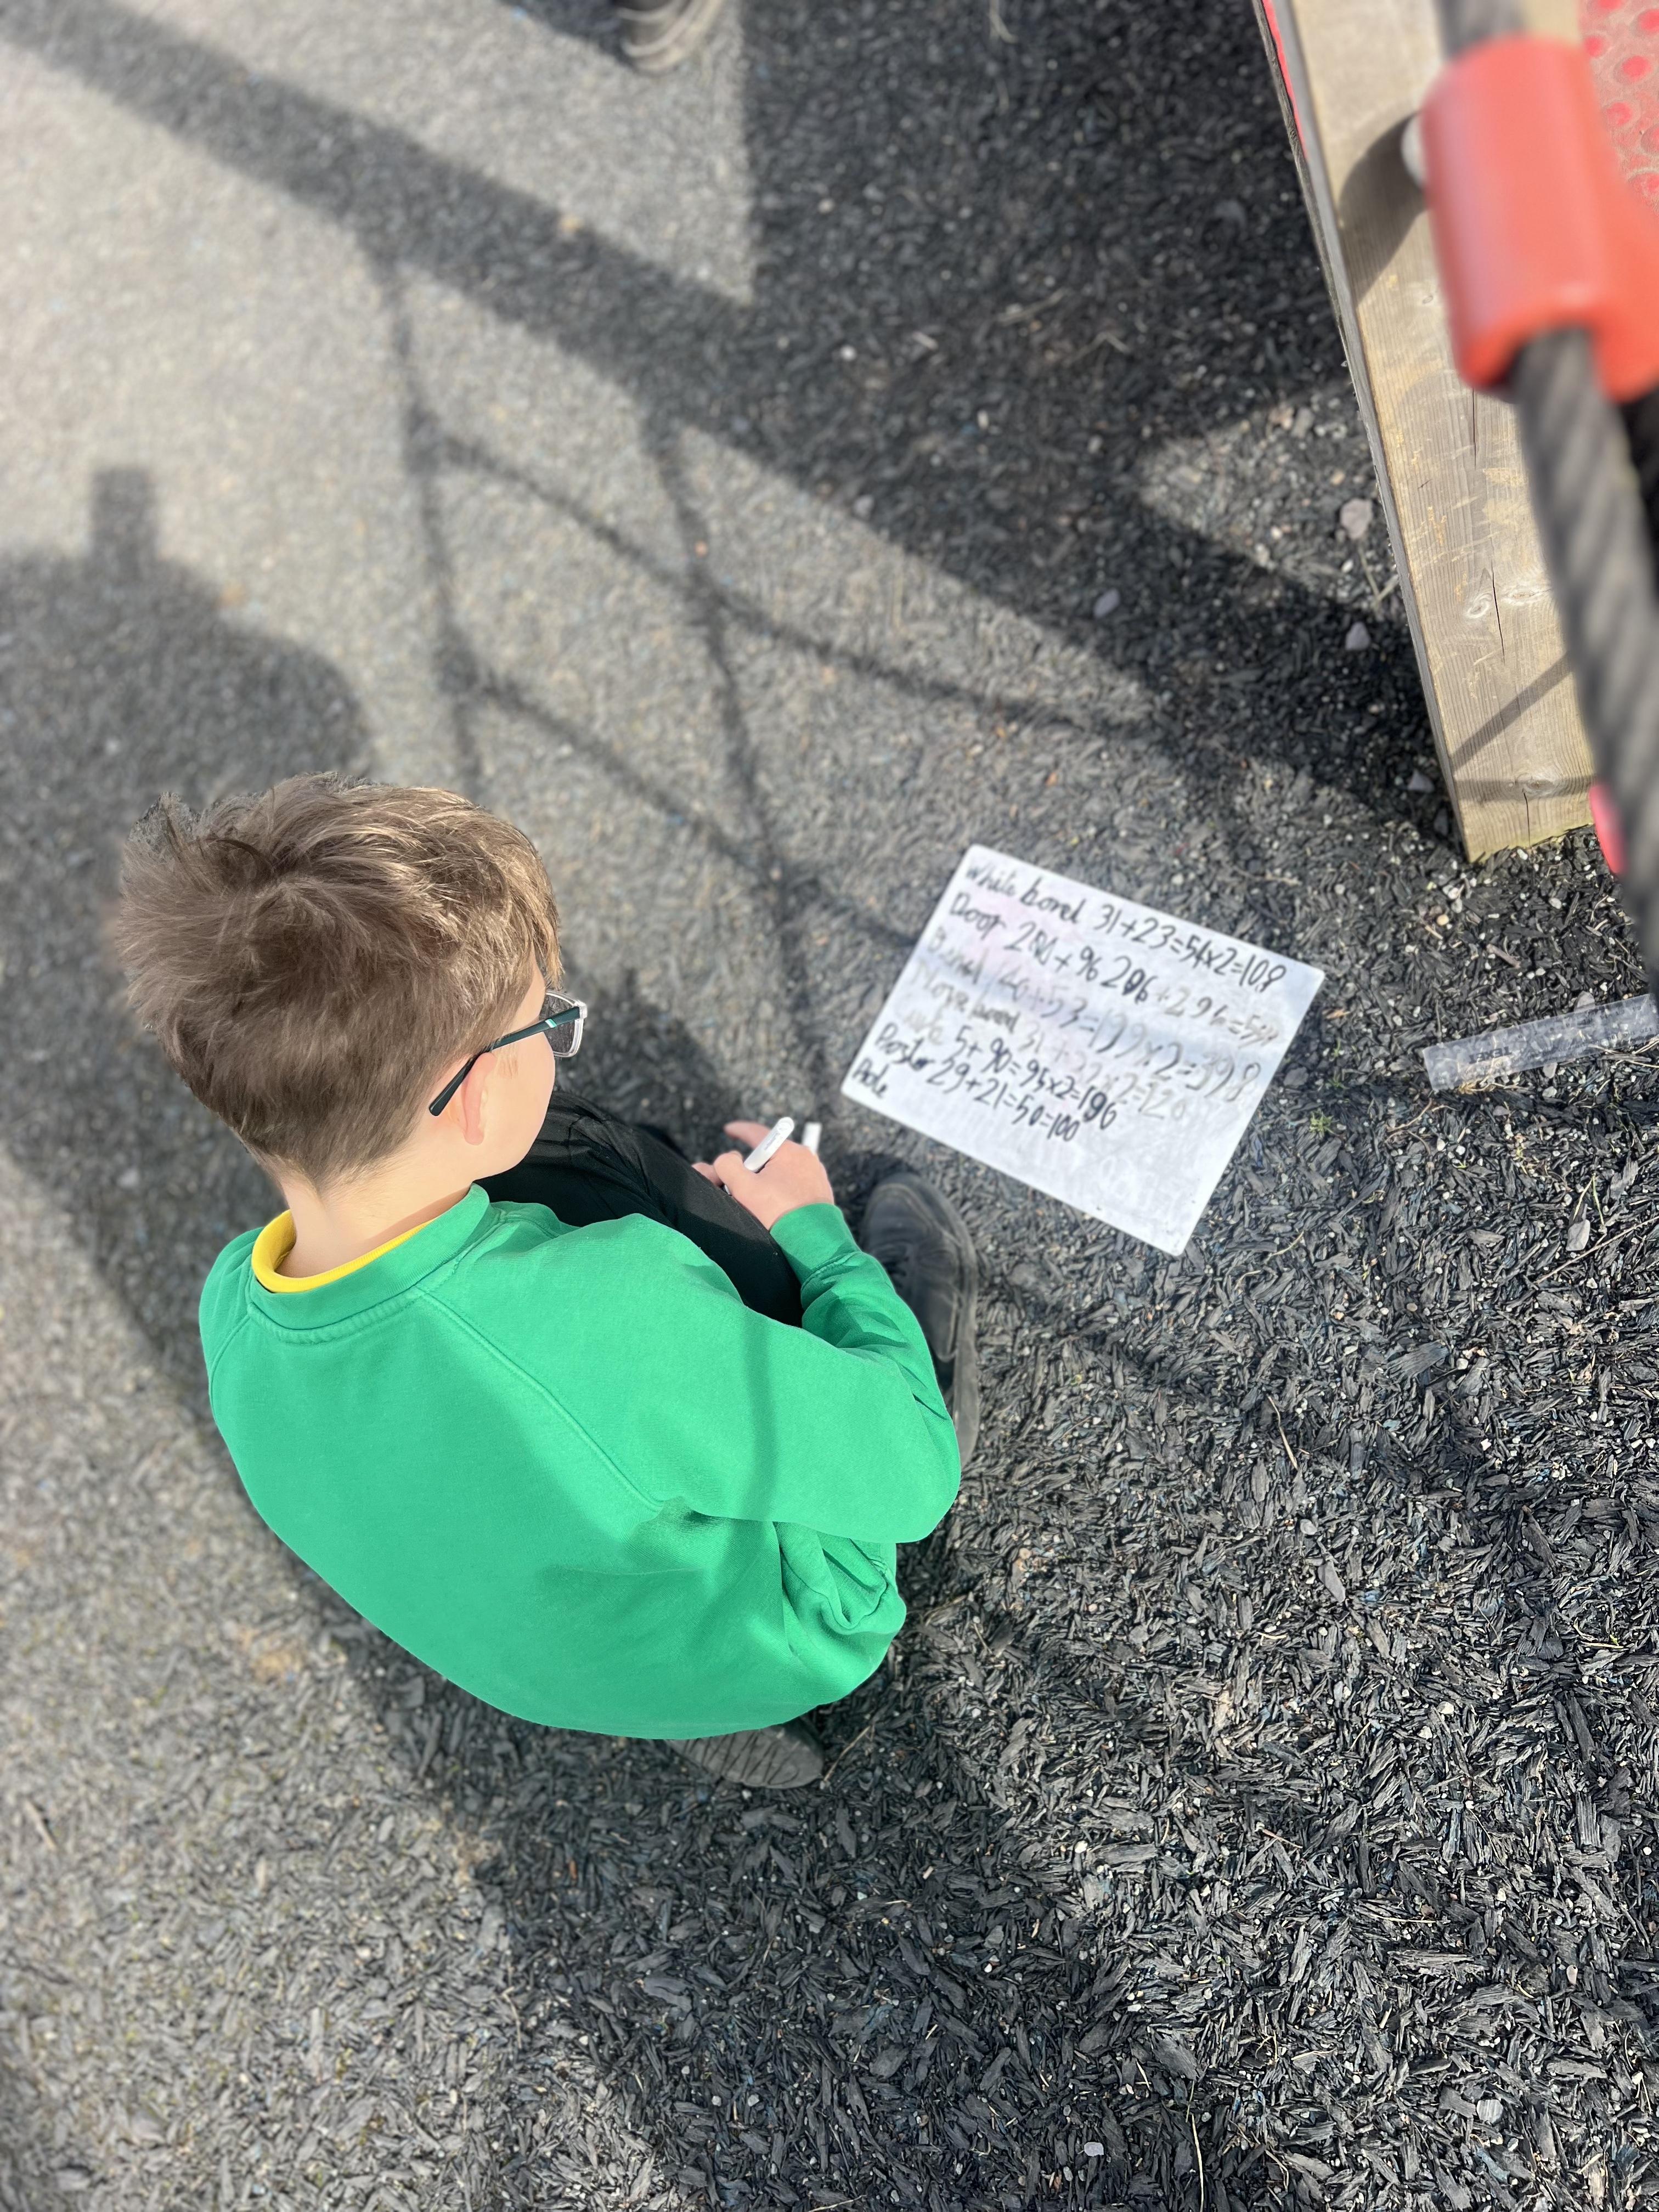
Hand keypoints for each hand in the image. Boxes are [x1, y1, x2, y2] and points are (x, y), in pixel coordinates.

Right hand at [694, 1120, 835, 1229]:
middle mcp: (806, 1157)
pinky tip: (775, 1208)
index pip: (758, 1133)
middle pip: (768, 1155)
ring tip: (759, 1203)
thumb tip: (727, 1159)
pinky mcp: (820, 1191)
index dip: (739, 1131)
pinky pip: (794, 1184)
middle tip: (739, 1184)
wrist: (811, 1242)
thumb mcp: (743, 1188)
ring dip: (765, 1181)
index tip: (728, 1130)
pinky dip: (780, 1191)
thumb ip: (727, 1166)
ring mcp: (815, 1174)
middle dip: (751, 1167)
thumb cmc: (777, 1213)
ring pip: (781, 1171)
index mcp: (789, 1150)